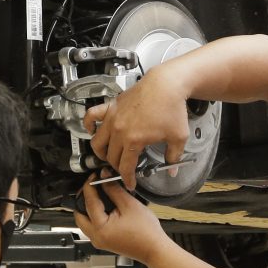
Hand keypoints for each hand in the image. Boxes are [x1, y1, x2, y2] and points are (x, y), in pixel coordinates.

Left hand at [77, 178, 171, 262]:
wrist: (154, 249)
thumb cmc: (146, 232)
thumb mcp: (129, 205)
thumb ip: (114, 189)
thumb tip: (104, 178)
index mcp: (100, 228)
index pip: (88, 202)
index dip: (90, 186)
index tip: (93, 176)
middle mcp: (96, 237)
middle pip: (79, 215)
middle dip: (83, 198)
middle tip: (92, 186)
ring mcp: (99, 241)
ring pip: (84, 222)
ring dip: (87, 208)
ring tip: (98, 195)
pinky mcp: (104, 242)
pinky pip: (92, 227)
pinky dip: (94, 216)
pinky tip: (104, 207)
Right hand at [83, 68, 191, 186]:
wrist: (167, 84)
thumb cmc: (172, 107)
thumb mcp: (178, 137)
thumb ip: (173, 157)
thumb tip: (172, 170)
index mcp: (133, 140)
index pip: (125, 167)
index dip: (127, 179)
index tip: (130, 183)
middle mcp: (119, 130)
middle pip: (111, 157)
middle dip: (117, 167)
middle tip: (124, 169)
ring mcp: (112, 117)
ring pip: (97, 141)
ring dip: (100, 152)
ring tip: (107, 155)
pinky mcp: (111, 106)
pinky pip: (92, 115)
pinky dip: (89, 124)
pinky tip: (92, 130)